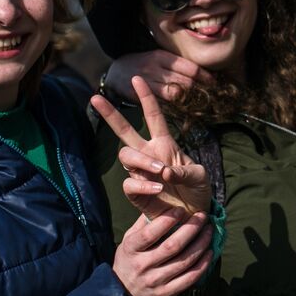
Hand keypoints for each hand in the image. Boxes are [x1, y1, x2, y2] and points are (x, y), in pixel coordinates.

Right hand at [92, 76, 211, 217]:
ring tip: (161, 171)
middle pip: (124, 132)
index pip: (153, 117)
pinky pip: (129, 184)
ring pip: (126, 156)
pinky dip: (143, 185)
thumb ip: (185, 171)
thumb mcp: (200, 177)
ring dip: (142, 161)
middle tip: (96, 98)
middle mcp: (149, 155)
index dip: (146, 98)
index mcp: (165, 144)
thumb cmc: (198, 192)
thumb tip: (164, 171)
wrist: (193, 217)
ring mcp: (141, 174)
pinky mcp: (137, 194)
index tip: (137, 79)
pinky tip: (158, 189)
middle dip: (110, 114)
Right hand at [106, 51, 205, 101]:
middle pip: (185, 81)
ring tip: (197, 105)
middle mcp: (156, 67)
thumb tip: (201, 74)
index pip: (190, 67)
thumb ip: (176, 65)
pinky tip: (180, 110)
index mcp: (163, 57)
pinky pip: (161, 103)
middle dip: (199, 90)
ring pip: (175, 93)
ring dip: (188, 100)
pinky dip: (172, 107)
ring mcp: (147, 81)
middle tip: (210, 97)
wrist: (113, 71)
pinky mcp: (139, 95)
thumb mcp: (157, 58)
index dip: (205, 77)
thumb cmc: (140, 65)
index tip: (214, 83)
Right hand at [113, 207, 213, 295]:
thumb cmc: (128, 262)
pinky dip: (203, 264)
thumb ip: (142, 224)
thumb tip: (157, 201)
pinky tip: (210, 252)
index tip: (182, 209)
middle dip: (191, 229)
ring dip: (201, 244)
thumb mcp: (127, 241)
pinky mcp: (166, 293)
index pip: (150, 233)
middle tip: (203, 216)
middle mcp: (143, 265)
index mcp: (131, 249)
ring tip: (210, 231)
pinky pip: (189, 278)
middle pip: (173, 246)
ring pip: (184, 261)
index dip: (167, 220)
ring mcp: (155, 280)